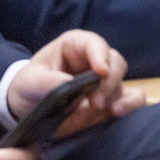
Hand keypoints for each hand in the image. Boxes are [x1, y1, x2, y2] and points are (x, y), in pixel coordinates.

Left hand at [8, 30, 144, 137]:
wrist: (27, 108)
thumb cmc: (28, 86)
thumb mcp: (29, 81)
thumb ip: (48, 83)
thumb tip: (70, 87)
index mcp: (75, 47)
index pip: (94, 44)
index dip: (100, 55)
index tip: (101, 72)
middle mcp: (94, 62)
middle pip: (115, 63)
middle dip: (110, 82)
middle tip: (97, 102)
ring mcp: (104, 84)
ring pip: (124, 83)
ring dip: (120, 97)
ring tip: (112, 111)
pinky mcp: (110, 103)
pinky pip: (131, 101)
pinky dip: (132, 107)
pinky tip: (121, 115)